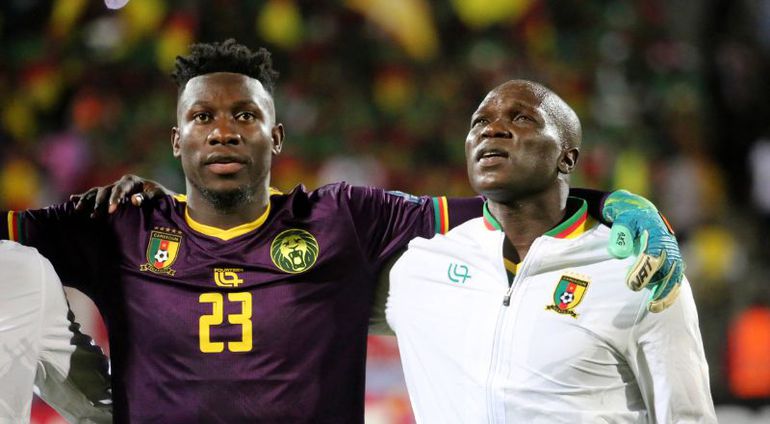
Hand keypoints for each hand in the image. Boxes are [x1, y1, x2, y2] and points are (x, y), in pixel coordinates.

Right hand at [70, 174, 170, 217]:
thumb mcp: (157, 195)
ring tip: (78, 210)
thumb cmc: (159, 196)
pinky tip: (71, 201)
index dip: (115, 199)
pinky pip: (93, 195)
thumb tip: (134, 200)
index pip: (120, 189)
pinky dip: (83, 198)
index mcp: (131, 181)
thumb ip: (146, 197)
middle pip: (105, 191)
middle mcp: (119, 183)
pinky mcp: (108, 195)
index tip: (111, 210)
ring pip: (96, 193)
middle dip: (99, 203)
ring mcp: (112, 189)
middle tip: (95, 216)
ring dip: (87, 201)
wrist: (158, 196)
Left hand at [602, 190, 683, 312]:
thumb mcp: (622, 221)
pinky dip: (670, 293)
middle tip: (646, 302)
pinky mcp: (674, 263)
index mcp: (657, 234)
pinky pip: (676, 280)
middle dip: (658, 287)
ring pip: (675, 278)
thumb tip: (619, 252)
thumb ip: (620, 235)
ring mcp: (673, 255)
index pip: (652, 257)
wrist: (644, 214)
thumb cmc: (630, 219)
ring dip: (666, 294)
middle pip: (667, 270)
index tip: (631, 285)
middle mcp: (668, 246)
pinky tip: (660, 305)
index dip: (643, 272)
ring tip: (654, 308)